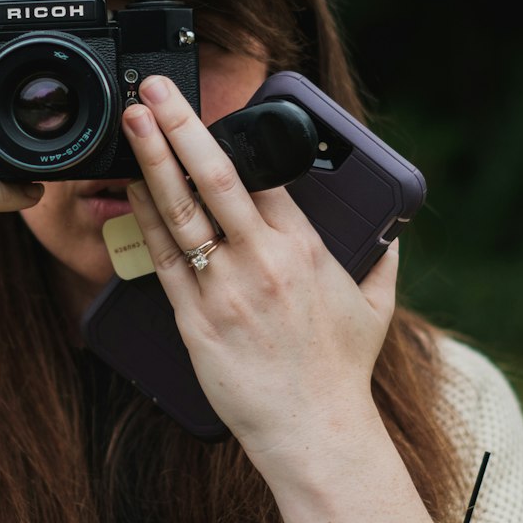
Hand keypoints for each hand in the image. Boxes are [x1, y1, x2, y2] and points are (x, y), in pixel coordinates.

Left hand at [120, 76, 397, 469]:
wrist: (314, 433)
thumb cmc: (341, 373)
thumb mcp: (376, 307)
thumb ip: (381, 258)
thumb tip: (391, 229)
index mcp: (304, 249)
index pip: (264, 174)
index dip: (232, 133)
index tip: (209, 104)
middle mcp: (262, 261)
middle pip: (215, 178)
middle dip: (182, 126)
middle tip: (155, 88)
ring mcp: (224, 290)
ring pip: (180, 211)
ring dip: (152, 160)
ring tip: (133, 121)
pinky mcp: (194, 321)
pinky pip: (163, 258)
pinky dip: (144, 220)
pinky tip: (130, 189)